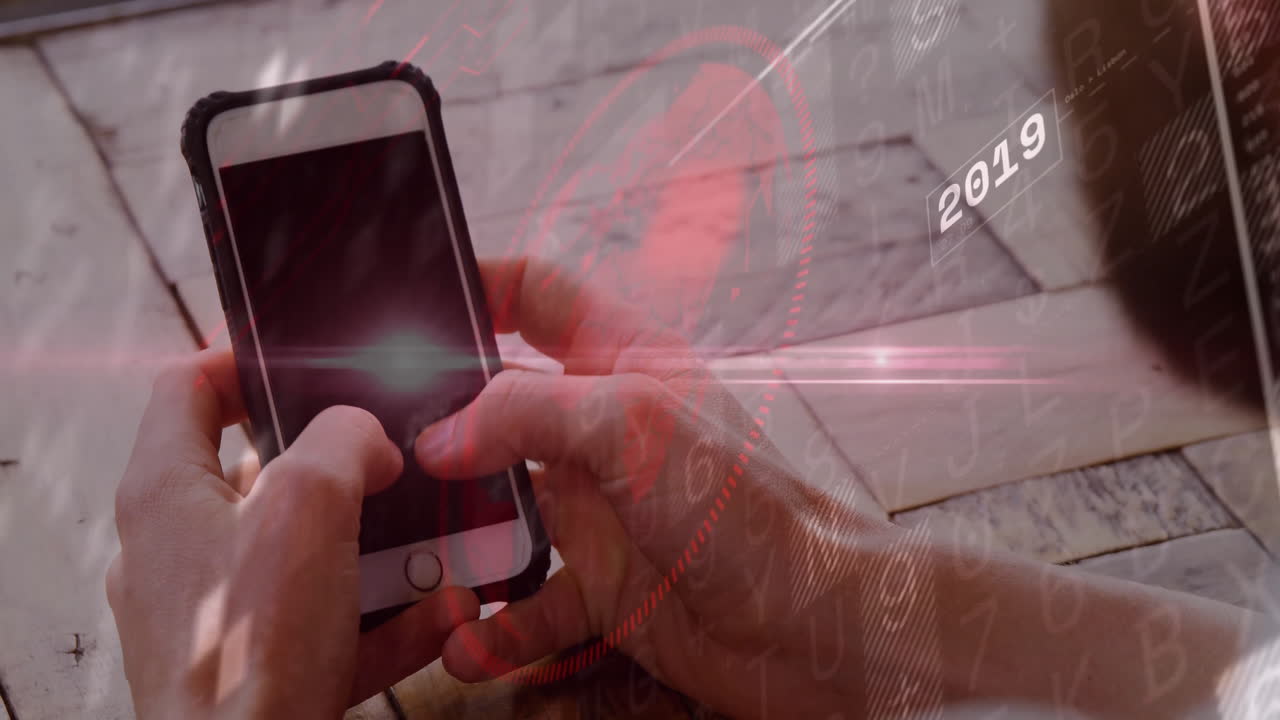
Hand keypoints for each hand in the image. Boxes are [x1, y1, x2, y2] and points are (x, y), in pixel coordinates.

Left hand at [108, 350, 478, 719]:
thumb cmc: (251, 652)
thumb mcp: (307, 505)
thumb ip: (342, 441)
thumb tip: (365, 436)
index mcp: (168, 492)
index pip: (188, 387)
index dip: (243, 358)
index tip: (301, 357)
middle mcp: (180, 550)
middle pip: (266, 473)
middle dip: (346, 470)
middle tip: (393, 461)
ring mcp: (217, 611)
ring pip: (308, 553)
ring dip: (381, 548)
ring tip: (437, 544)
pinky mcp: (256, 662)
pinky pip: (327, 620)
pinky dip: (383, 615)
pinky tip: (438, 613)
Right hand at [416, 257, 887, 715]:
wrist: (810, 623)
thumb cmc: (749, 508)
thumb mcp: (631, 424)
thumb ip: (526, 412)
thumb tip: (443, 435)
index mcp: (622, 363)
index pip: (538, 295)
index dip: (480, 284)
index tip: (419, 296)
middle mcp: (604, 431)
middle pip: (498, 411)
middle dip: (443, 435)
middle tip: (388, 457)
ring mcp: (601, 509)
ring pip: (500, 517)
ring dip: (459, 548)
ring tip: (422, 572)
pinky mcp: (603, 584)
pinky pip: (526, 607)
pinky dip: (493, 630)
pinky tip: (469, 643)